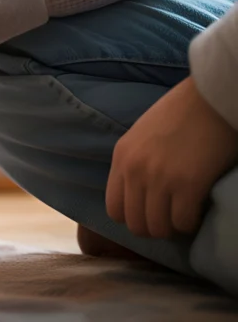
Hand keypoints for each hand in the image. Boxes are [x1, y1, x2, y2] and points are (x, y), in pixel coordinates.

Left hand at [106, 76, 237, 238]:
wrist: (210, 96)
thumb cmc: (182, 112)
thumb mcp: (143, 135)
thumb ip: (136, 161)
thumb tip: (139, 192)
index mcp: (122, 157)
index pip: (113, 208)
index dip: (133, 217)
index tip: (150, 213)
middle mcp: (135, 170)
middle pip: (134, 223)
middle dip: (154, 227)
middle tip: (171, 218)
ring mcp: (160, 179)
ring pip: (157, 228)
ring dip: (173, 227)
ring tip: (185, 214)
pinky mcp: (188, 185)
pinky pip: (183, 222)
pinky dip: (192, 222)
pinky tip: (199, 209)